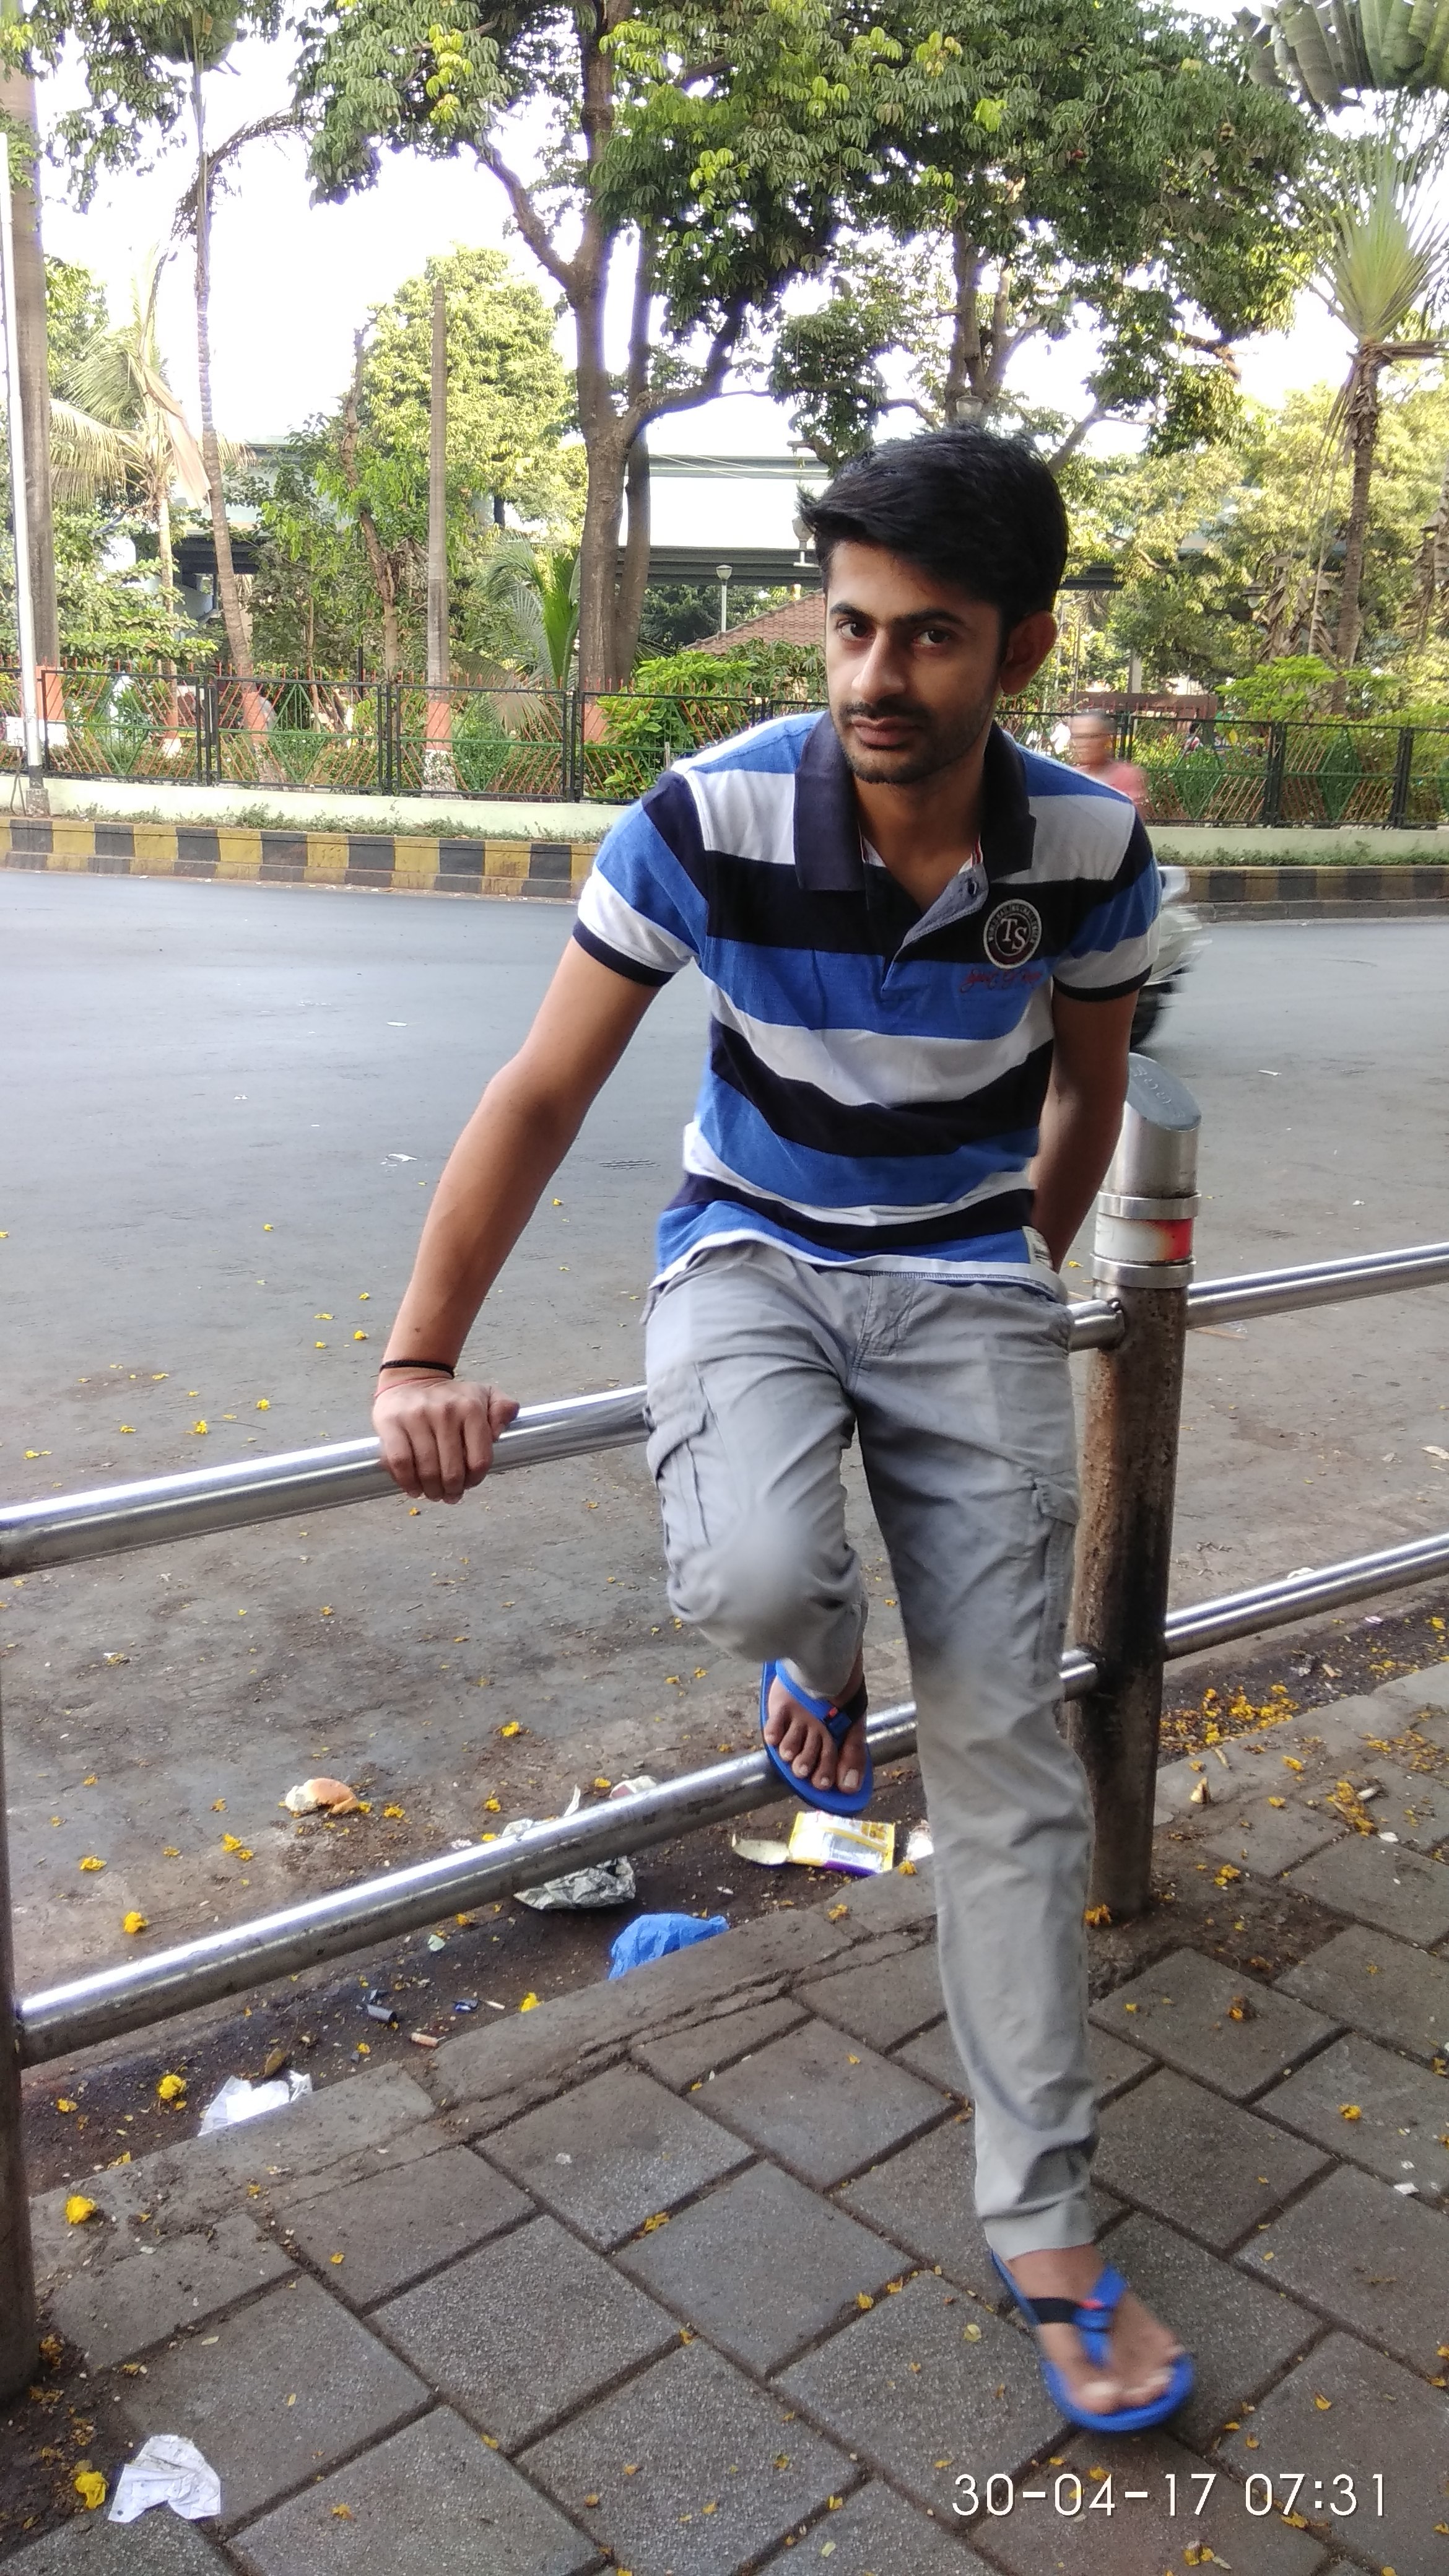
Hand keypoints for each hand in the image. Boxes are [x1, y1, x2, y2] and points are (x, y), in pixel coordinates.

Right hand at [373, 1371, 519, 1503]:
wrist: (412, 1378)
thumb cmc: (450, 1396)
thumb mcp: (484, 1395)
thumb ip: (503, 1409)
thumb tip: (499, 1432)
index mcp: (471, 1408)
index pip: (479, 1460)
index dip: (475, 1480)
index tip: (468, 1484)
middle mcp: (445, 1411)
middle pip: (452, 1471)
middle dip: (452, 1490)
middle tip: (449, 1495)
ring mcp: (416, 1417)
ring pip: (426, 1471)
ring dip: (431, 1490)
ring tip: (433, 1493)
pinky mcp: (391, 1423)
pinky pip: (400, 1462)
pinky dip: (406, 1481)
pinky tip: (413, 1488)